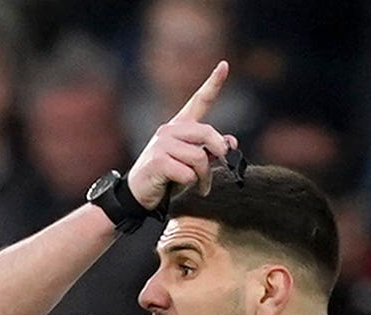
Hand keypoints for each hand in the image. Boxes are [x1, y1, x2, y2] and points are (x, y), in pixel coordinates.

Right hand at [126, 60, 234, 209]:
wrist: (140, 193)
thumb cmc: (169, 176)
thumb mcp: (193, 162)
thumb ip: (211, 151)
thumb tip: (230, 143)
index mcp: (180, 126)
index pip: (199, 101)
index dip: (213, 83)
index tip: (224, 65)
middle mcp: (170, 129)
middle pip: (207, 133)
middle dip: (218, 153)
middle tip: (220, 167)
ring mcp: (162, 144)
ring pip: (199, 157)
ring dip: (204, 176)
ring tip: (199, 185)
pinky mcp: (157, 160)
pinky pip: (188, 172)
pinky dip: (190, 183)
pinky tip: (180, 185)